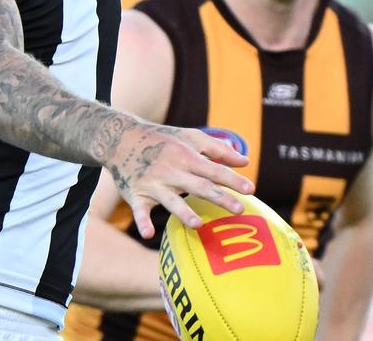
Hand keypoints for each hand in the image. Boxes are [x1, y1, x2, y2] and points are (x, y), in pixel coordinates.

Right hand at [105, 123, 254, 238]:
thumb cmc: (163, 139)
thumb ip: (218, 149)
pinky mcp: (136, 195)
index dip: (232, 179)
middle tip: (239, 209)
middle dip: (219, 197)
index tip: (251, 190)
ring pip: (171, 200)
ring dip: (183, 212)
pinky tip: (149, 234)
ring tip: (198, 224)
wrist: (121, 139)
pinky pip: (139, 211)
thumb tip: (245, 161)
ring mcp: (153, 183)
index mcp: (186, 155)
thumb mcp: (190, 137)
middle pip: (199, 186)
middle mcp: (171, 170)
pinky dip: (142, 222)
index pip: (214, 169)